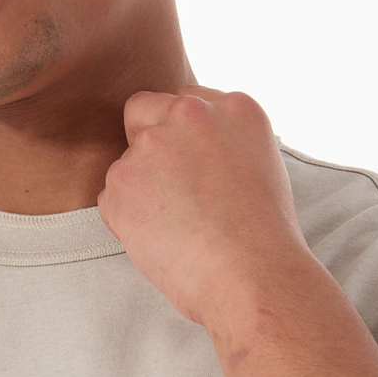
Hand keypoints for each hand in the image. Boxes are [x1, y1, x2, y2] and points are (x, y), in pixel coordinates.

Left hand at [97, 88, 309, 328]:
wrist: (252, 275)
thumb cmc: (264, 237)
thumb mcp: (262, 167)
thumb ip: (224, 144)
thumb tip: (192, 155)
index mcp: (233, 108)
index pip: (188, 101)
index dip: (185, 136)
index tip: (193, 165)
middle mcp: (190, 114)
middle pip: (145, 109)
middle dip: (147, 139)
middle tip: (169, 188)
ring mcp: (151, 145)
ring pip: (127, 161)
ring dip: (141, 189)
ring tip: (178, 228)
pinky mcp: (121, 180)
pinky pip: (112, 198)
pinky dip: (128, 220)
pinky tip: (162, 241)